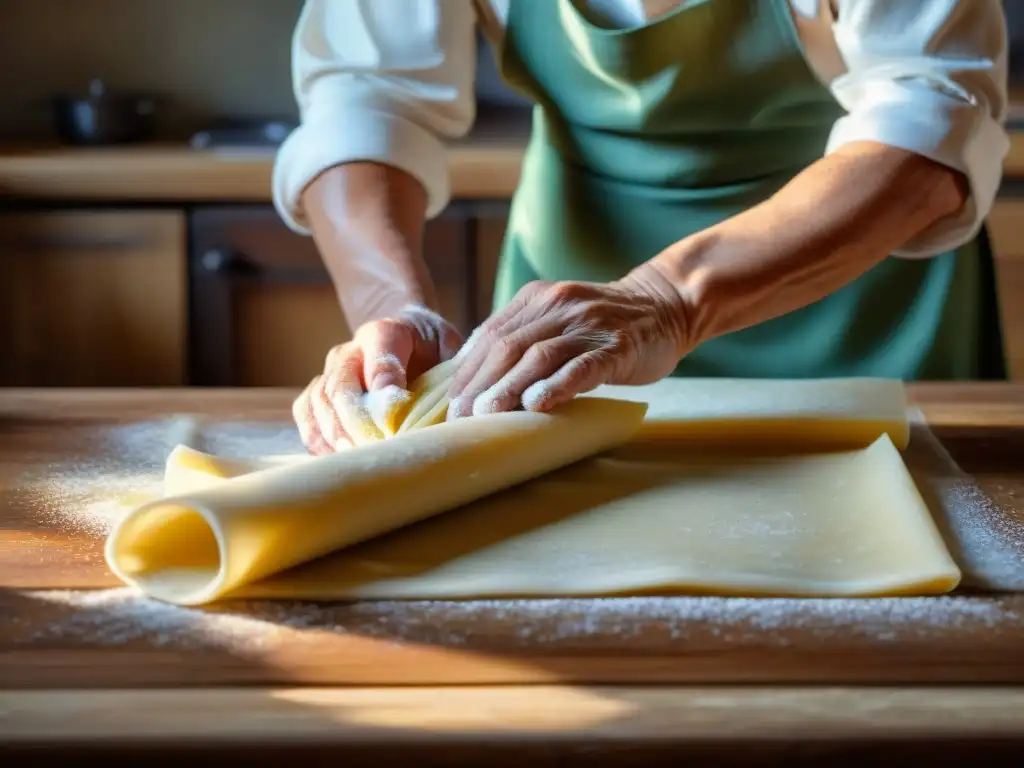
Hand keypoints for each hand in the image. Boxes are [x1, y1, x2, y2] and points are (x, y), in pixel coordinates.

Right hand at [293, 305, 461, 453]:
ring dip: (335, 436)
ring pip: (318, 403)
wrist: (410, 337)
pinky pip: (306, 416)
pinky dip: (318, 440)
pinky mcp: (317, 393)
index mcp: (385, 332)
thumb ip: (447, 369)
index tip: (395, 411)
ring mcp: (329, 372)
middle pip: (340, 387)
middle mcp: (349, 351)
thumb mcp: (449, 348)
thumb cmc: (432, 350)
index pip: (379, 350)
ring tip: (356, 460)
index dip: (384, 380)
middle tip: (376, 450)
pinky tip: (337, 460)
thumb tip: (437, 407)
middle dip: (356, 423)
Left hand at [447, 265, 690, 418]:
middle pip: (507, 346)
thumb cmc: (604, 323)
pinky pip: (582, 367)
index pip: (490, 334)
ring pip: (538, 356)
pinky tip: (537, 405)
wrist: (666, 305)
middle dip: (478, 383)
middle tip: (458, 417)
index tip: (447, 402)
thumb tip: (476, 375)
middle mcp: (558, 306)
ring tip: (486, 416)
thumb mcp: (557, 317)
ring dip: (507, 387)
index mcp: (537, 299)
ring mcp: (588, 326)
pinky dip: (557, 386)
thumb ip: (522, 336)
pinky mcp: (617, 347)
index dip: (466, 370)